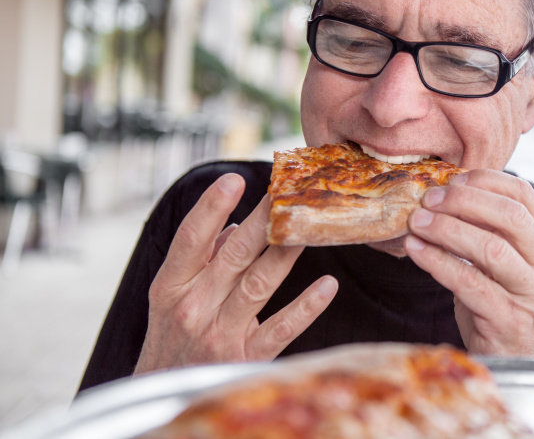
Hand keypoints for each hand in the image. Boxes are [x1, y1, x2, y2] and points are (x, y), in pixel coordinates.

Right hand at [135, 173, 337, 373]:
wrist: (165, 395)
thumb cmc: (171, 335)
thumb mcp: (171, 295)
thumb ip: (201, 258)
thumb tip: (235, 223)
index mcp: (172, 286)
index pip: (191, 239)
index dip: (211, 207)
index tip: (235, 179)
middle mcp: (194, 307)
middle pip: (234, 255)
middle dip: (263, 221)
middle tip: (287, 193)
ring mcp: (220, 334)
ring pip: (259, 284)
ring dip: (286, 253)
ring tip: (309, 228)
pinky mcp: (245, 358)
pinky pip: (281, 328)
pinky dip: (306, 306)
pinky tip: (327, 285)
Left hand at [404, 170, 533, 356]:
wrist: (519, 364)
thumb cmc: (504, 307)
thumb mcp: (505, 266)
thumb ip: (488, 232)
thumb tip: (442, 195)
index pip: (523, 196)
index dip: (484, 181)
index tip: (451, 180)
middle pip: (510, 217)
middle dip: (464, 201)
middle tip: (429, 199)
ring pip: (491, 248)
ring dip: (447, 230)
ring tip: (416, 222)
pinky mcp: (510, 321)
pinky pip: (470, 283)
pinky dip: (438, 262)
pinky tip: (416, 250)